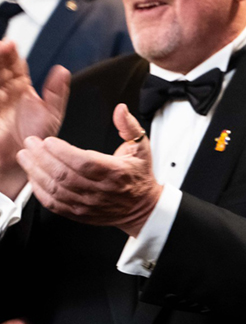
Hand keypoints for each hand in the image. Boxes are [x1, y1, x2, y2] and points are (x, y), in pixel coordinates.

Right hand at [0, 42, 69, 197]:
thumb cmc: (36, 139)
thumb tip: (62, 69)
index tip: (12, 44)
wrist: (22, 162)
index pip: (13, 64)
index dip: (11, 54)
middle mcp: (4, 90)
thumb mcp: (51, 114)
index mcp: (20, 87)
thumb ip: (56, 92)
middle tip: (3, 46)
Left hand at [16, 103, 162, 236]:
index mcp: (115, 172)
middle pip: (64, 175)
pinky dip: (40, 191)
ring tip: (26, 158)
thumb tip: (120, 109)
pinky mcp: (79, 213)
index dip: (63, 152)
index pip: (84, 162)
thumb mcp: (141, 147)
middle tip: (31, 144)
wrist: (141, 206)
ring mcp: (88, 204)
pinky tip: (34, 178)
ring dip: (36, 173)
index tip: (49, 141)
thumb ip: (129, 126)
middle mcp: (100, 190)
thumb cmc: (138, 176)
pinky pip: (54, 204)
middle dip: (42, 158)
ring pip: (56, 189)